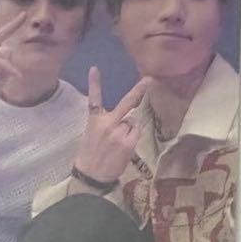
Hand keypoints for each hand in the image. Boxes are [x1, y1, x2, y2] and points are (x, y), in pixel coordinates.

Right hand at [73, 67, 149, 184]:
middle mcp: (108, 123)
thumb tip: (126, 119)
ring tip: (118, 142)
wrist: (92, 173)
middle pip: (126, 104)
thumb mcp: (92, 132)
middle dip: (139, 91)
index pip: (94, 98)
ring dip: (130, 128)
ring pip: (133, 122)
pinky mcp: (128, 143)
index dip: (95, 83)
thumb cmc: (91, 153)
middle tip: (149, 80)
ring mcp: (119, 132)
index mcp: (95, 119)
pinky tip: (124, 146)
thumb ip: (106, 122)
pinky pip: (136, 133)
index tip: (95, 68)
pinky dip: (134, 136)